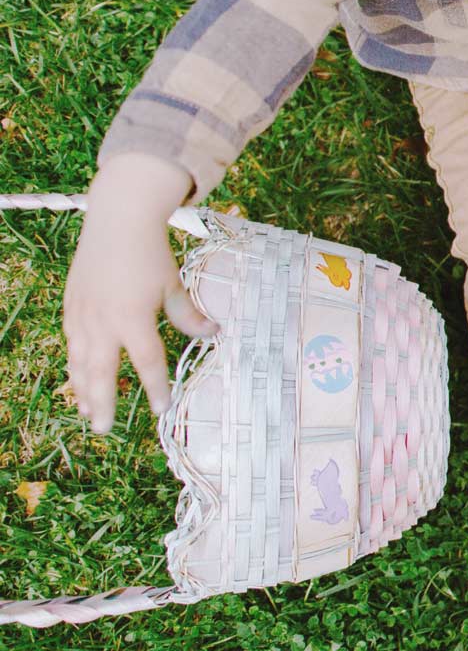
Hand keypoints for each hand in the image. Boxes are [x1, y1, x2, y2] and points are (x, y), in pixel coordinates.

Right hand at [63, 155, 213, 433]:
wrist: (117, 220)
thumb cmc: (150, 253)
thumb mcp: (174, 284)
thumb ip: (188, 315)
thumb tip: (213, 335)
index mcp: (133, 318)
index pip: (147, 362)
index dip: (155, 387)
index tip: (162, 408)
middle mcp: (102, 322)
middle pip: (101, 373)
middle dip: (102, 403)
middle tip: (103, 430)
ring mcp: (82, 315)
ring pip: (79, 362)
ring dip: (83, 389)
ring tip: (87, 413)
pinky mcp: (71, 307)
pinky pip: (71, 344)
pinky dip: (74, 365)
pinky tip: (78, 378)